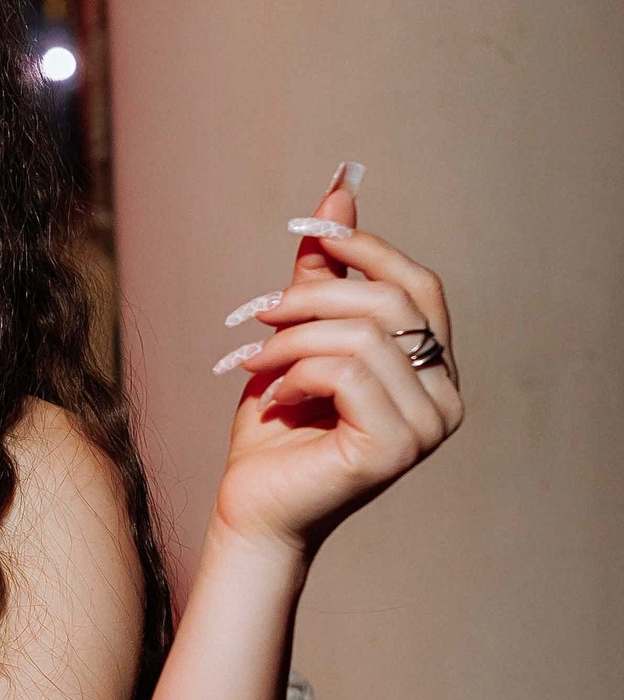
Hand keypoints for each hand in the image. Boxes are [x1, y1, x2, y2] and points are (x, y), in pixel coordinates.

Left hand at [209, 166, 462, 561]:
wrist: (253, 505)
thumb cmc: (278, 425)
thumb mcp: (299, 333)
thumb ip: (324, 272)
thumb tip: (338, 193)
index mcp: (435, 368)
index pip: (418, 285)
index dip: (366, 249)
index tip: (306, 228)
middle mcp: (446, 398)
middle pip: (390, 303)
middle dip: (311, 297)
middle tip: (257, 313)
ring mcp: (428, 428)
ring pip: (361, 337)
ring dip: (292, 340)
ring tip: (255, 362)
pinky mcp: (395, 449)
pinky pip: (348, 373)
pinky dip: (299, 374)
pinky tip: (276, 397)